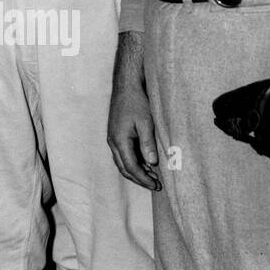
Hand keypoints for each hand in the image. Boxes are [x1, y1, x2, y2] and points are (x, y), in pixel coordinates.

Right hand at [107, 32, 160, 189]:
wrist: (127, 84)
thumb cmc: (137, 101)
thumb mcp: (146, 122)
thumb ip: (148, 143)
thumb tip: (152, 164)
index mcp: (119, 140)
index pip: (131, 167)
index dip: (144, 179)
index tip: (156, 185)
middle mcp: (113, 142)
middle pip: (124, 168)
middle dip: (140, 179)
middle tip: (156, 185)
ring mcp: (113, 138)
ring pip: (122, 162)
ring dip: (136, 171)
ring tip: (153, 176)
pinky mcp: (116, 134)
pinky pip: (123, 154)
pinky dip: (134, 162)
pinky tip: (145, 163)